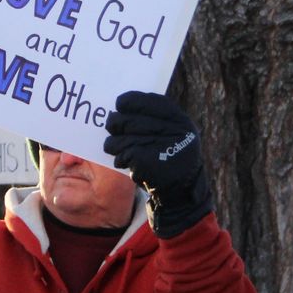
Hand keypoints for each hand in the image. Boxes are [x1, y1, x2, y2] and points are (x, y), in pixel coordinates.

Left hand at [104, 91, 212, 237]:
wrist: (180, 192)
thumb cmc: (170, 158)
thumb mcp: (172, 135)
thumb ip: (155, 119)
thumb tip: (122, 104)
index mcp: (181, 122)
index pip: (152, 102)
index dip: (133, 101)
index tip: (120, 102)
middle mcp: (174, 132)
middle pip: (132, 120)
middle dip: (116, 123)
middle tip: (111, 125)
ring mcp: (161, 147)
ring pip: (124, 138)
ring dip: (114, 143)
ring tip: (114, 146)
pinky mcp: (147, 162)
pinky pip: (123, 154)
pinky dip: (120, 158)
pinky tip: (124, 161)